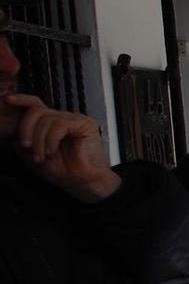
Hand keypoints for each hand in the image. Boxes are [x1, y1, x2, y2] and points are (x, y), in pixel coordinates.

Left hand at [2, 94, 119, 201]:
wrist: (82, 182)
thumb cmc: (62, 170)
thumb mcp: (31, 153)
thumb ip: (20, 137)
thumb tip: (8, 125)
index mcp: (51, 122)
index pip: (34, 105)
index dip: (20, 101)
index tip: (6, 100)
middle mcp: (63, 118)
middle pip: (36, 110)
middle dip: (26, 128)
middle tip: (25, 145)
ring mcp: (74, 119)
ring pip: (46, 119)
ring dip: (39, 140)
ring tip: (41, 156)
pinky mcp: (84, 124)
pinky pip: (60, 125)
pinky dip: (51, 140)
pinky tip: (51, 152)